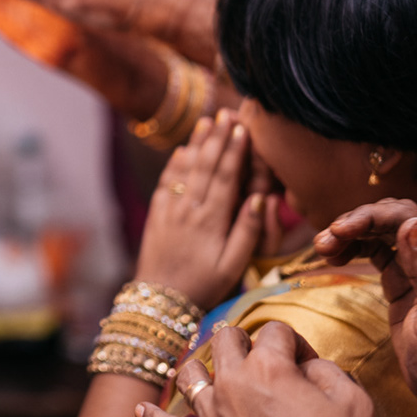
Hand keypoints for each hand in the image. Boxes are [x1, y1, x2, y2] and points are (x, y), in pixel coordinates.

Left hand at [135, 111, 271, 308]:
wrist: (160, 303)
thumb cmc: (205, 287)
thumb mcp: (234, 265)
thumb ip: (248, 230)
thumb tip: (260, 197)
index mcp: (211, 221)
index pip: (225, 177)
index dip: (234, 150)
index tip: (242, 128)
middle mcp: (189, 210)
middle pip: (205, 166)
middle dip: (216, 138)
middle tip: (226, 113)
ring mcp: (170, 212)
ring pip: (184, 171)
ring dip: (196, 144)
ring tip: (205, 122)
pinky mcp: (156, 217)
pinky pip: (165, 184)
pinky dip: (174, 165)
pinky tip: (181, 151)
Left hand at [136, 323, 372, 416]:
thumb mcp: (353, 404)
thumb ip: (330, 372)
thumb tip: (310, 367)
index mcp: (269, 367)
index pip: (276, 331)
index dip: (295, 342)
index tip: (307, 363)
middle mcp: (232, 383)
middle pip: (225, 339)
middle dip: (242, 340)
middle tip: (256, 354)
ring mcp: (210, 416)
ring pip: (189, 374)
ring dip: (198, 366)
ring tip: (204, 369)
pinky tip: (140, 411)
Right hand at [316, 201, 416, 416]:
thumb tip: (411, 225)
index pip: (406, 216)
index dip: (370, 216)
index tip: (339, 230)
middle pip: (390, 218)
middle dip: (355, 222)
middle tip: (324, 242)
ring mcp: (416, 267)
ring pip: (379, 232)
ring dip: (349, 234)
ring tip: (322, 249)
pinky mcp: (400, 281)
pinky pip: (374, 251)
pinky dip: (353, 248)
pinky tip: (335, 258)